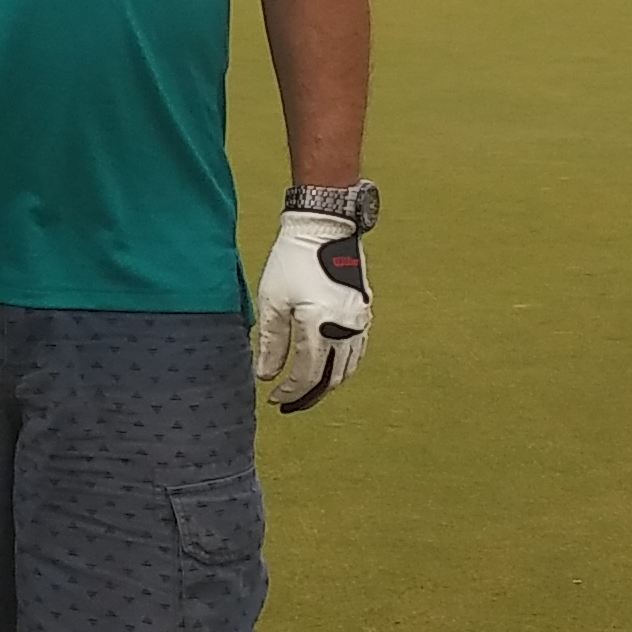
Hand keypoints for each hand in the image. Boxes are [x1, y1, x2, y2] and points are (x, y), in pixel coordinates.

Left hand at [250, 211, 367, 410]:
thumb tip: (266, 375)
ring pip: (347, 368)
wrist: (323, 228)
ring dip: (327, 383)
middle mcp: (345, 329)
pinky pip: (356, 351)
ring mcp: (359, 322)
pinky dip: (341, 366)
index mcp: (319, 326)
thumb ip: (272, 343)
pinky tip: (327, 367)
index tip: (274, 398)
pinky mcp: (364, 313)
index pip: (307, 374)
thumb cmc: (293, 261)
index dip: (290, 391)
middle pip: (330, 378)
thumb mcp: (273, 302)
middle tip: (289, 404)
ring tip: (306, 390)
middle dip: (309, 395)